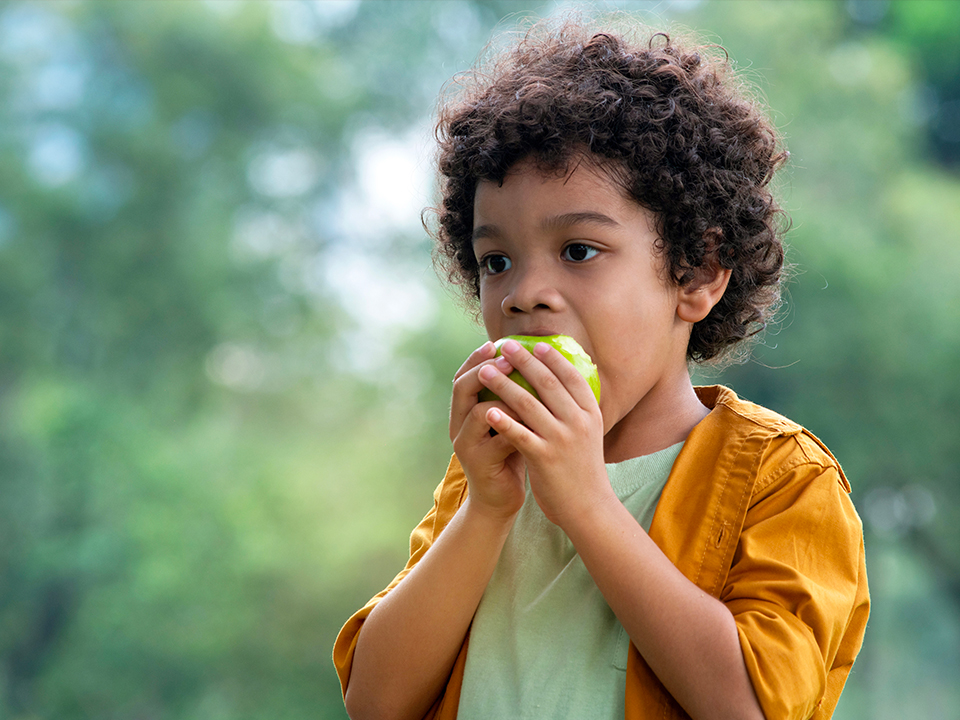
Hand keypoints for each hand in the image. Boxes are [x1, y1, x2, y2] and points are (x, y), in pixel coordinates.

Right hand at [449, 342, 526, 519]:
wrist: (501, 498)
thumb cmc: (511, 453)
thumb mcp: (510, 421)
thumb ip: (514, 396)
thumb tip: (539, 363)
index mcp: (464, 411)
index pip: (463, 376)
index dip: (476, 358)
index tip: (496, 343)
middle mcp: (458, 425)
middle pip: (462, 388)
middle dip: (484, 370)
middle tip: (507, 360)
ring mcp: (466, 445)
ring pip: (477, 413)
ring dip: (501, 397)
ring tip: (522, 387)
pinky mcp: (480, 464)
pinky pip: (496, 440)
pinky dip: (515, 427)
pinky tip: (534, 420)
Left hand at [477, 339, 610, 528]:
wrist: (589, 507)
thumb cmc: (583, 468)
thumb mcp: (588, 433)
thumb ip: (576, 409)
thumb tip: (562, 381)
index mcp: (590, 413)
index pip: (571, 377)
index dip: (553, 358)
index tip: (536, 344)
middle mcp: (578, 421)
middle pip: (547, 383)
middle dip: (524, 361)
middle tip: (505, 346)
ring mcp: (561, 439)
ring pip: (528, 404)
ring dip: (503, 384)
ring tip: (484, 371)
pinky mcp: (544, 458)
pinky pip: (519, 435)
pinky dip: (503, 421)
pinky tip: (487, 410)